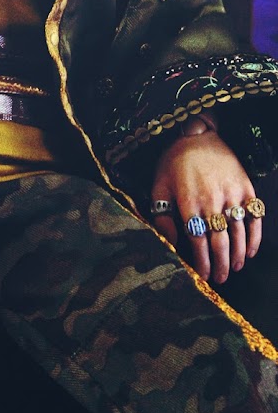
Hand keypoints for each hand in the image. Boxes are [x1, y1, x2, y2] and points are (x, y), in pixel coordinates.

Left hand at [150, 129, 260, 283]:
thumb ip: (162, 217)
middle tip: (221, 279)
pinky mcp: (246, 188)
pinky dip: (254, 237)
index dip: (202, 262)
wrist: (196, 133)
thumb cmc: (173, 162)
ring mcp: (231, 195)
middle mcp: (212, 201)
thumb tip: (170, 243)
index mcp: (188, 203)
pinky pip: (254, 218)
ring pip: (238, 233)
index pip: (198, 242)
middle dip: (221, 265)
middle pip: (220, 242)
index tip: (203, 276)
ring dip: (238, 255)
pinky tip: (249, 251)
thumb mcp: (158, 187)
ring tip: (234, 268)